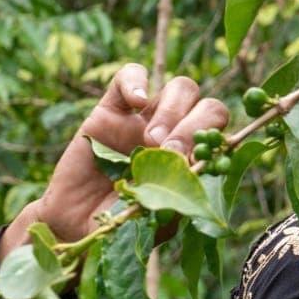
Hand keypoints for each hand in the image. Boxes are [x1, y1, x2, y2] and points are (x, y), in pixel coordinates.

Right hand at [0, 63, 229, 260]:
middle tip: (169, 152)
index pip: (222, 137)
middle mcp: (176, 135)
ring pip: (181, 88)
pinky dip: (136, 81)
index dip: (215, 144)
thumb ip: (179, 198)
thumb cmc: (123, 225)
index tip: (192, 165)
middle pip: (208, 108)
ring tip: (150, 140)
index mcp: (194, 161)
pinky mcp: (112, 108)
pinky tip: (135, 102)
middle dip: (194, 127)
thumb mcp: (159, 221)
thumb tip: (198, 169)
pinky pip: (131, 74)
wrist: (76, 223)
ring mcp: (146, 119)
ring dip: (172, 110)